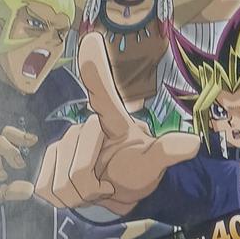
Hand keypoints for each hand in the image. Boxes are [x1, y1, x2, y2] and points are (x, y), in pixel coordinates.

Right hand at [34, 33, 198, 214]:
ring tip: (96, 186)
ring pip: (62, 180)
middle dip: (93, 183)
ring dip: (82, 193)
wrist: (117, 194)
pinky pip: (48, 188)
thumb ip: (168, 152)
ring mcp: (61, 145)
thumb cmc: (136, 170)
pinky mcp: (46, 165)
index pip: (103, 93)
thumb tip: (193, 143)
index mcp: (111, 122)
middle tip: (108, 182)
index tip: (91, 39)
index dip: (95, 67)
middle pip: (78, 163)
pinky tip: (79, 193)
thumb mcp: (154, 162)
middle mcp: (82, 129)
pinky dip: (66, 198)